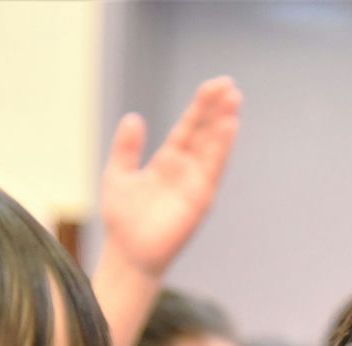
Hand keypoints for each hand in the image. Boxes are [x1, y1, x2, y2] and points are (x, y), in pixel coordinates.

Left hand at [96, 79, 242, 286]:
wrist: (128, 254)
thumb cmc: (123, 220)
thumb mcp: (117, 174)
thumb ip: (126, 147)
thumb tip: (134, 117)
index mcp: (168, 160)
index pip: (189, 127)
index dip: (201, 107)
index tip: (215, 85)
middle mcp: (186, 170)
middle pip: (206, 133)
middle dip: (217, 110)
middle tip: (229, 85)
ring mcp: (195, 184)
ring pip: (213, 148)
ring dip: (224, 126)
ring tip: (234, 102)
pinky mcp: (200, 199)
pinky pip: (213, 169)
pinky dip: (221, 149)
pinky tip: (229, 128)